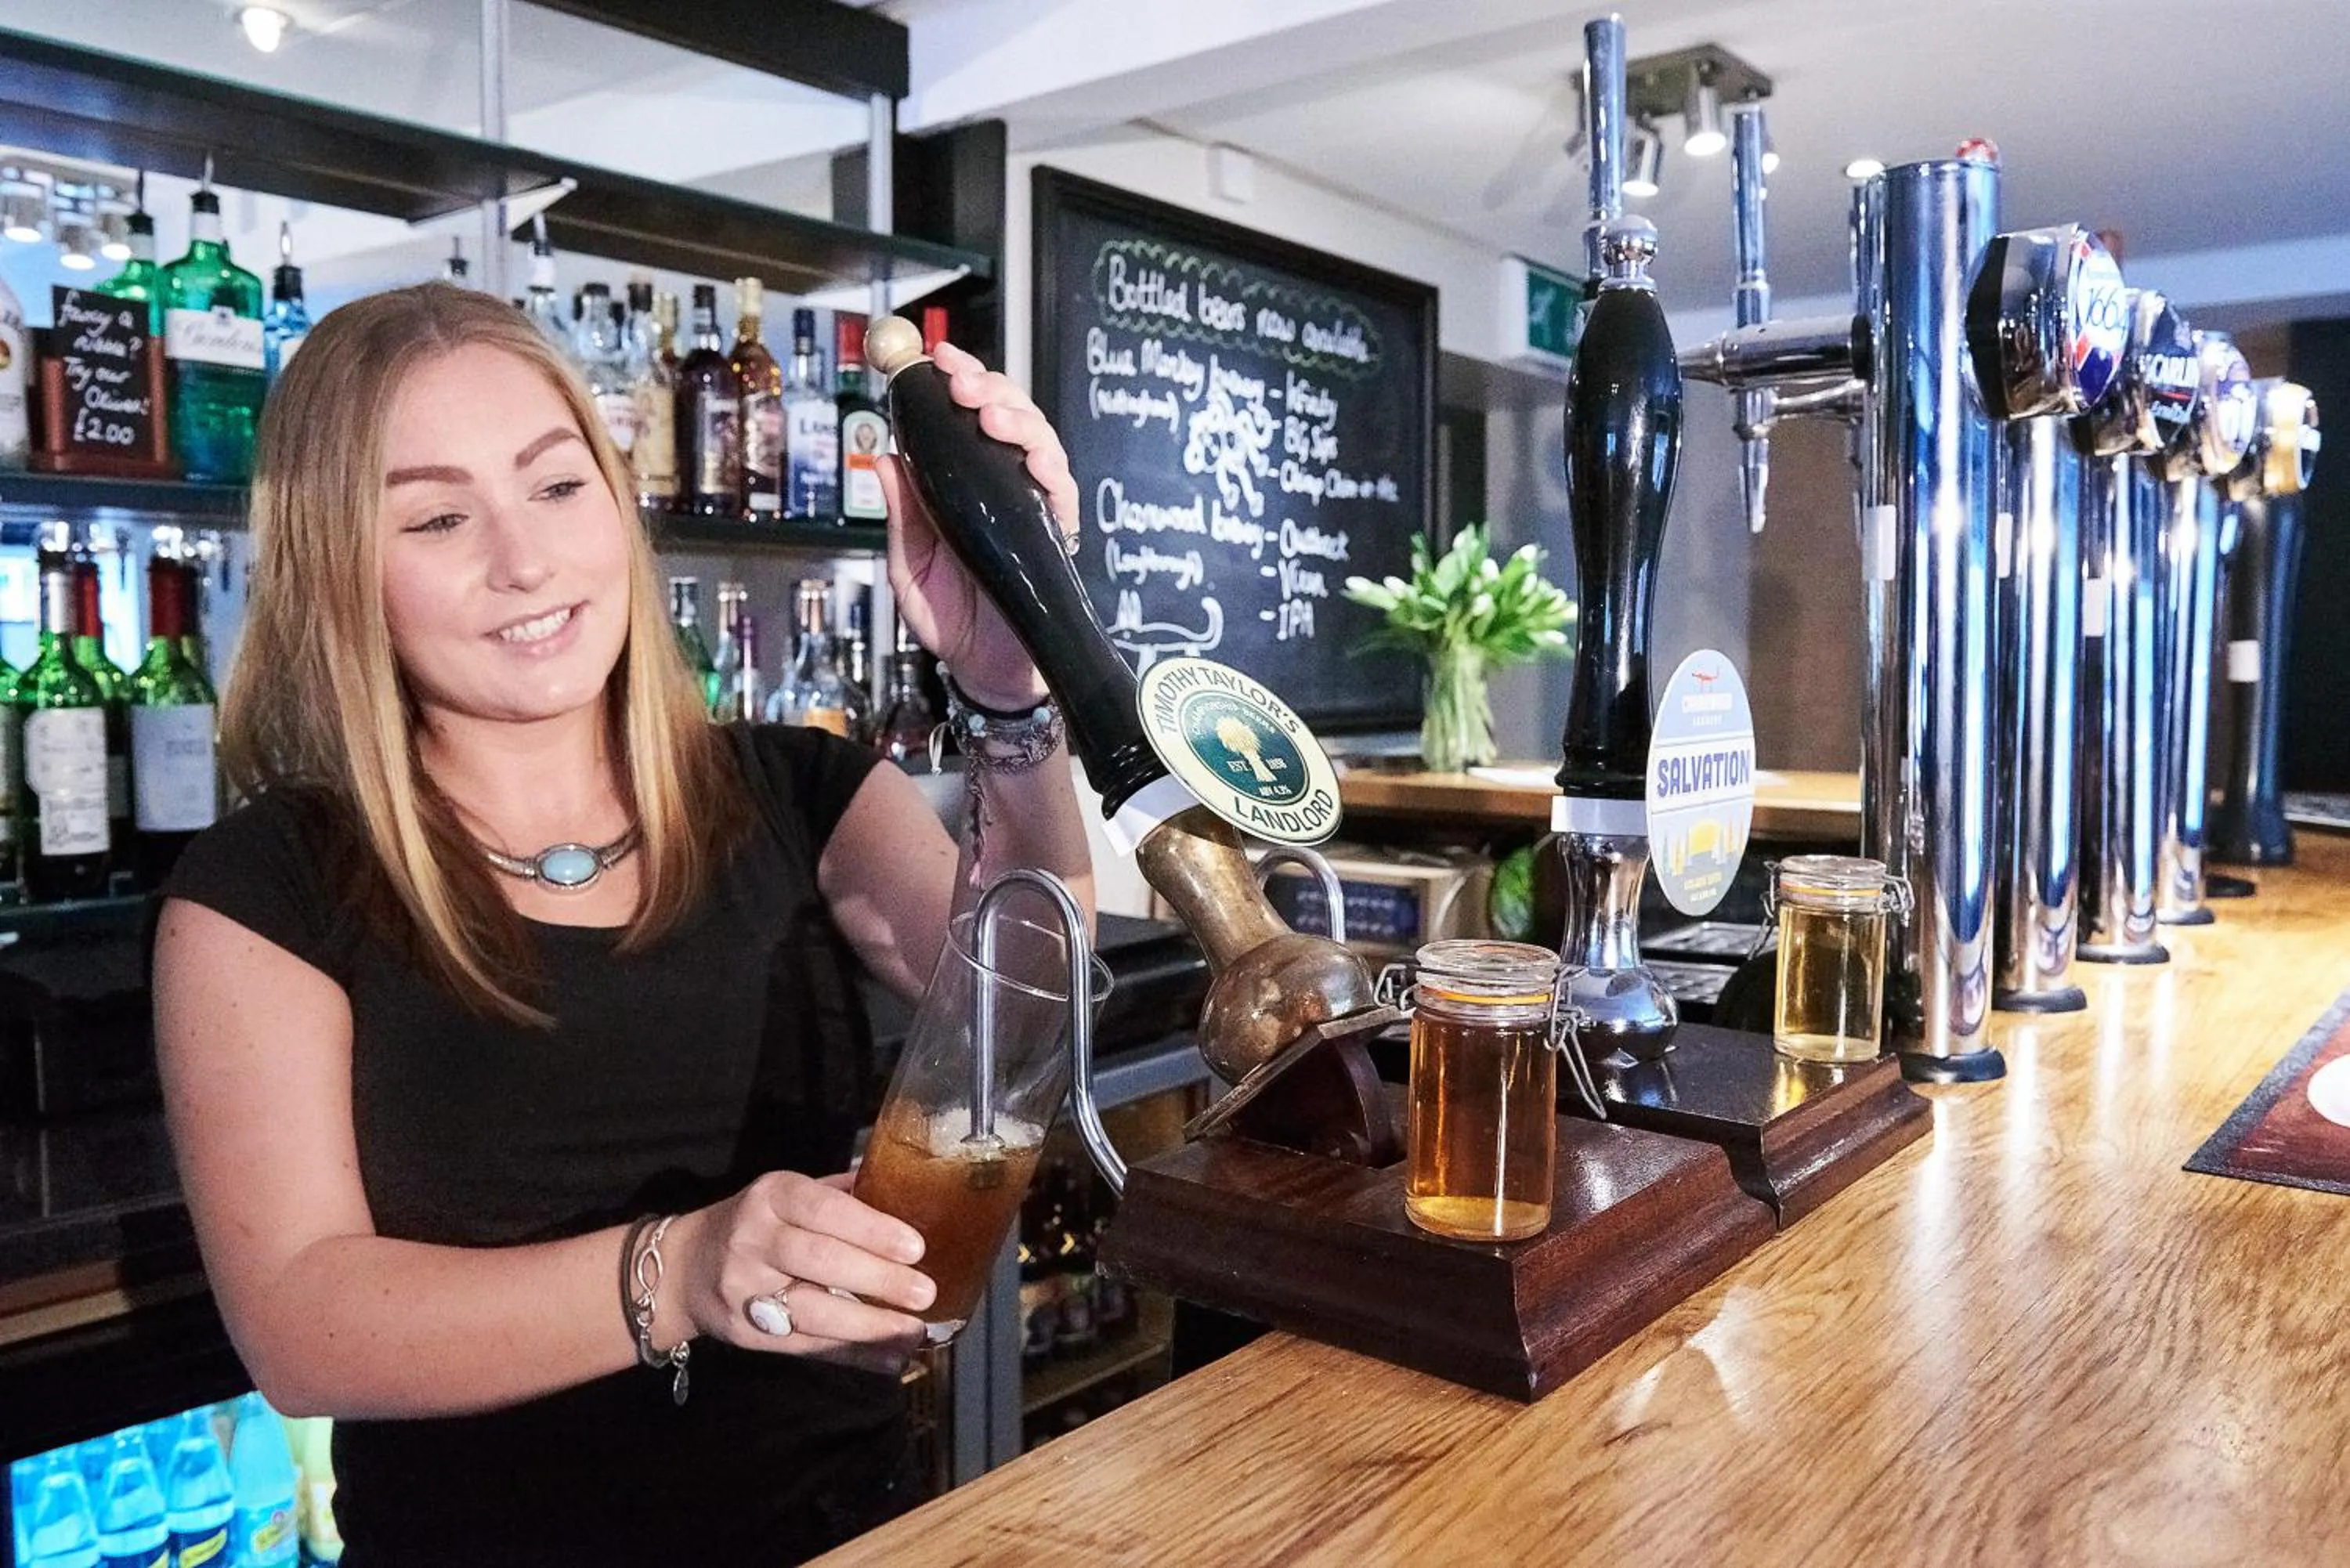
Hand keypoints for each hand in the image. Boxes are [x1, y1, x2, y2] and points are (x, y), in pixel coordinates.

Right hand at [661, 1171, 934, 1375]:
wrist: (684, 1267)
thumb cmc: (759, 1224)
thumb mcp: (788, 1195)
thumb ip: (841, 1196)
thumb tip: (908, 1192)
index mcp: (772, 1196)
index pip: (824, 1208)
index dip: (871, 1229)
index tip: (915, 1247)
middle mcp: (754, 1240)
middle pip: (820, 1260)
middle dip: (877, 1279)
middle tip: (924, 1293)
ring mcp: (746, 1289)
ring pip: (811, 1310)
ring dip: (868, 1326)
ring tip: (913, 1331)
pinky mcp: (747, 1332)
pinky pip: (805, 1347)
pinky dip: (851, 1355)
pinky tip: (888, 1359)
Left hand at [880, 339, 1080, 710]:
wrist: (986, 671)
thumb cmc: (951, 619)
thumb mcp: (909, 564)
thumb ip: (902, 515)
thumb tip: (884, 458)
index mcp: (962, 485)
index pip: (965, 417)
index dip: (957, 380)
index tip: (938, 360)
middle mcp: (1000, 487)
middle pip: (1007, 415)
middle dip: (987, 387)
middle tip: (962, 383)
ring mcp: (1031, 507)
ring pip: (1038, 442)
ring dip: (1017, 419)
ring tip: (991, 413)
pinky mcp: (1055, 535)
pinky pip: (1061, 493)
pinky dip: (1050, 471)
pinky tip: (1034, 462)